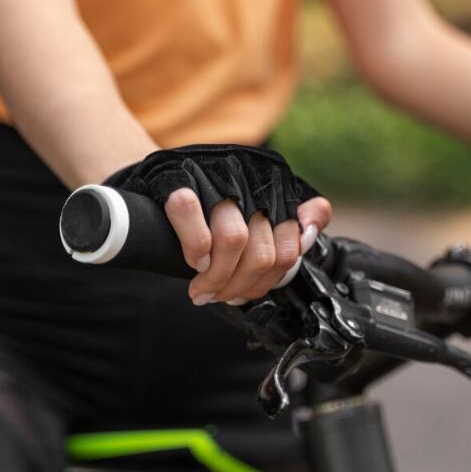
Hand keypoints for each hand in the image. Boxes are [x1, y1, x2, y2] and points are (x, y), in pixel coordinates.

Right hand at [104, 144, 325, 304]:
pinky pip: (193, 216)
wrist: (158, 177)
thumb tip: (311, 231)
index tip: (243, 293)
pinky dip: (194, 248)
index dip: (265, 282)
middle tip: (218, 296)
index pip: (288, 250)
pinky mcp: (178, 176)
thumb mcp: (255, 209)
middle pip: (263, 254)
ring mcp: (215, 175)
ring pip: (234, 240)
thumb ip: (289, 220)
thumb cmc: (210, 202)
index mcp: (275, 186)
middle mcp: (251, 177)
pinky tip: (192, 261)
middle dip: (239, 287)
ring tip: (202, 288)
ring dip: (216, 278)